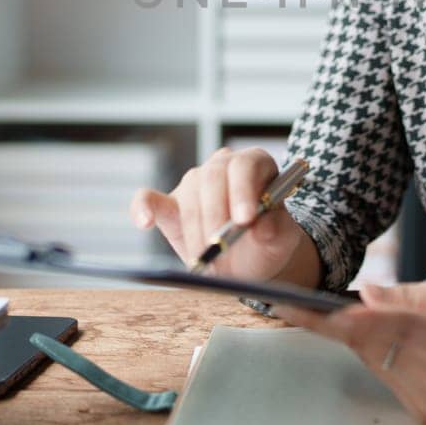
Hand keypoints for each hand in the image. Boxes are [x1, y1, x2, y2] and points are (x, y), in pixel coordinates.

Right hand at [129, 147, 306, 280]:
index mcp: (255, 163)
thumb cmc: (268, 243)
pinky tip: (145, 222)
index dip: (243, 191)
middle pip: (213, 177)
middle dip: (216, 214)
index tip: (244, 221)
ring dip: (197, 230)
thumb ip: (276, 229)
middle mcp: (222, 165)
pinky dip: (143, 209)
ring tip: (209, 257)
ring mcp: (193, 182)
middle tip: (220, 245)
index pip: (245, 166)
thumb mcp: (281, 239)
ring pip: (189, 195)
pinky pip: (149, 199)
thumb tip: (261, 225)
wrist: (251, 261)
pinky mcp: (169, 204)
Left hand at [275, 276, 425, 422]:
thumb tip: (362, 292)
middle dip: (345, 319)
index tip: (285, 304)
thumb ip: (407, 294)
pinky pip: (389, 376)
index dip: (323, 317)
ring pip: (373, 359)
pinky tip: (408, 341)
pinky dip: (386, 354)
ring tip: (400, 317)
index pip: (369, 327)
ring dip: (370, 336)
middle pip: (364, 343)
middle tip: (322, 296)